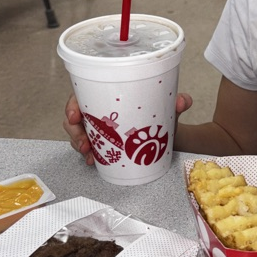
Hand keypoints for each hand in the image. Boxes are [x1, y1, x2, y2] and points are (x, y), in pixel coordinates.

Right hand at [63, 92, 192, 165]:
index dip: (72, 104)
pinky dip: (87, 155)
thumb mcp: (167, 109)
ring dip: (79, 144)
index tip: (74, 115)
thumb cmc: (161, 116)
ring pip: (77, 133)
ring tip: (89, 155)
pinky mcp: (102, 143)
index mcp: (108, 96)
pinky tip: (92, 161)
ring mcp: (98, 128)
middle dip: (74, 130)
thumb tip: (184, 100)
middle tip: (84, 142)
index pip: (82, 95)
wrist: (167, 137)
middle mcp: (99, 110)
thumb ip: (176, 102)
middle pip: (75, 117)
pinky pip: (87, 147)